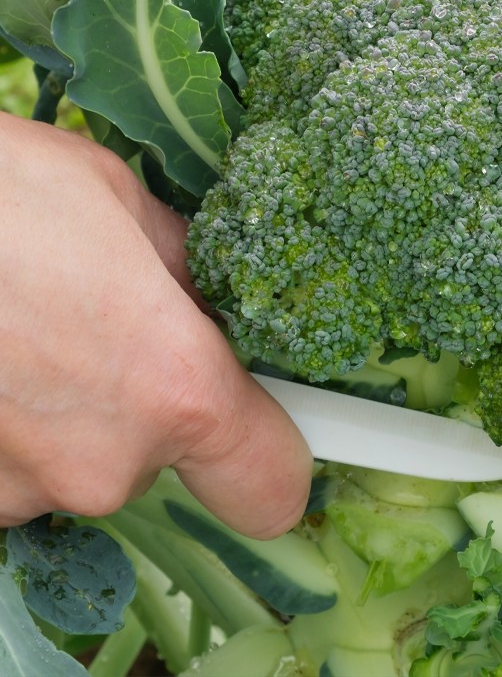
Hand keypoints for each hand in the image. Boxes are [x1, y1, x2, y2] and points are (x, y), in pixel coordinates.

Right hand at [0, 113, 310, 536]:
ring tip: (30, 326)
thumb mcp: (122, 202)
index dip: (279, 450)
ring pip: (86, 458)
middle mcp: (103, 465)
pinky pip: (21, 464)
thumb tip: (209, 300)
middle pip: (169, 458)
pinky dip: (16, 419)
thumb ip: (187, 270)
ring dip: (75, 407)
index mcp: (175, 389)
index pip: (275, 484)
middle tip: (108, 323)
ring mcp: (16, 494)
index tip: (269, 414)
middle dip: (154, 398)